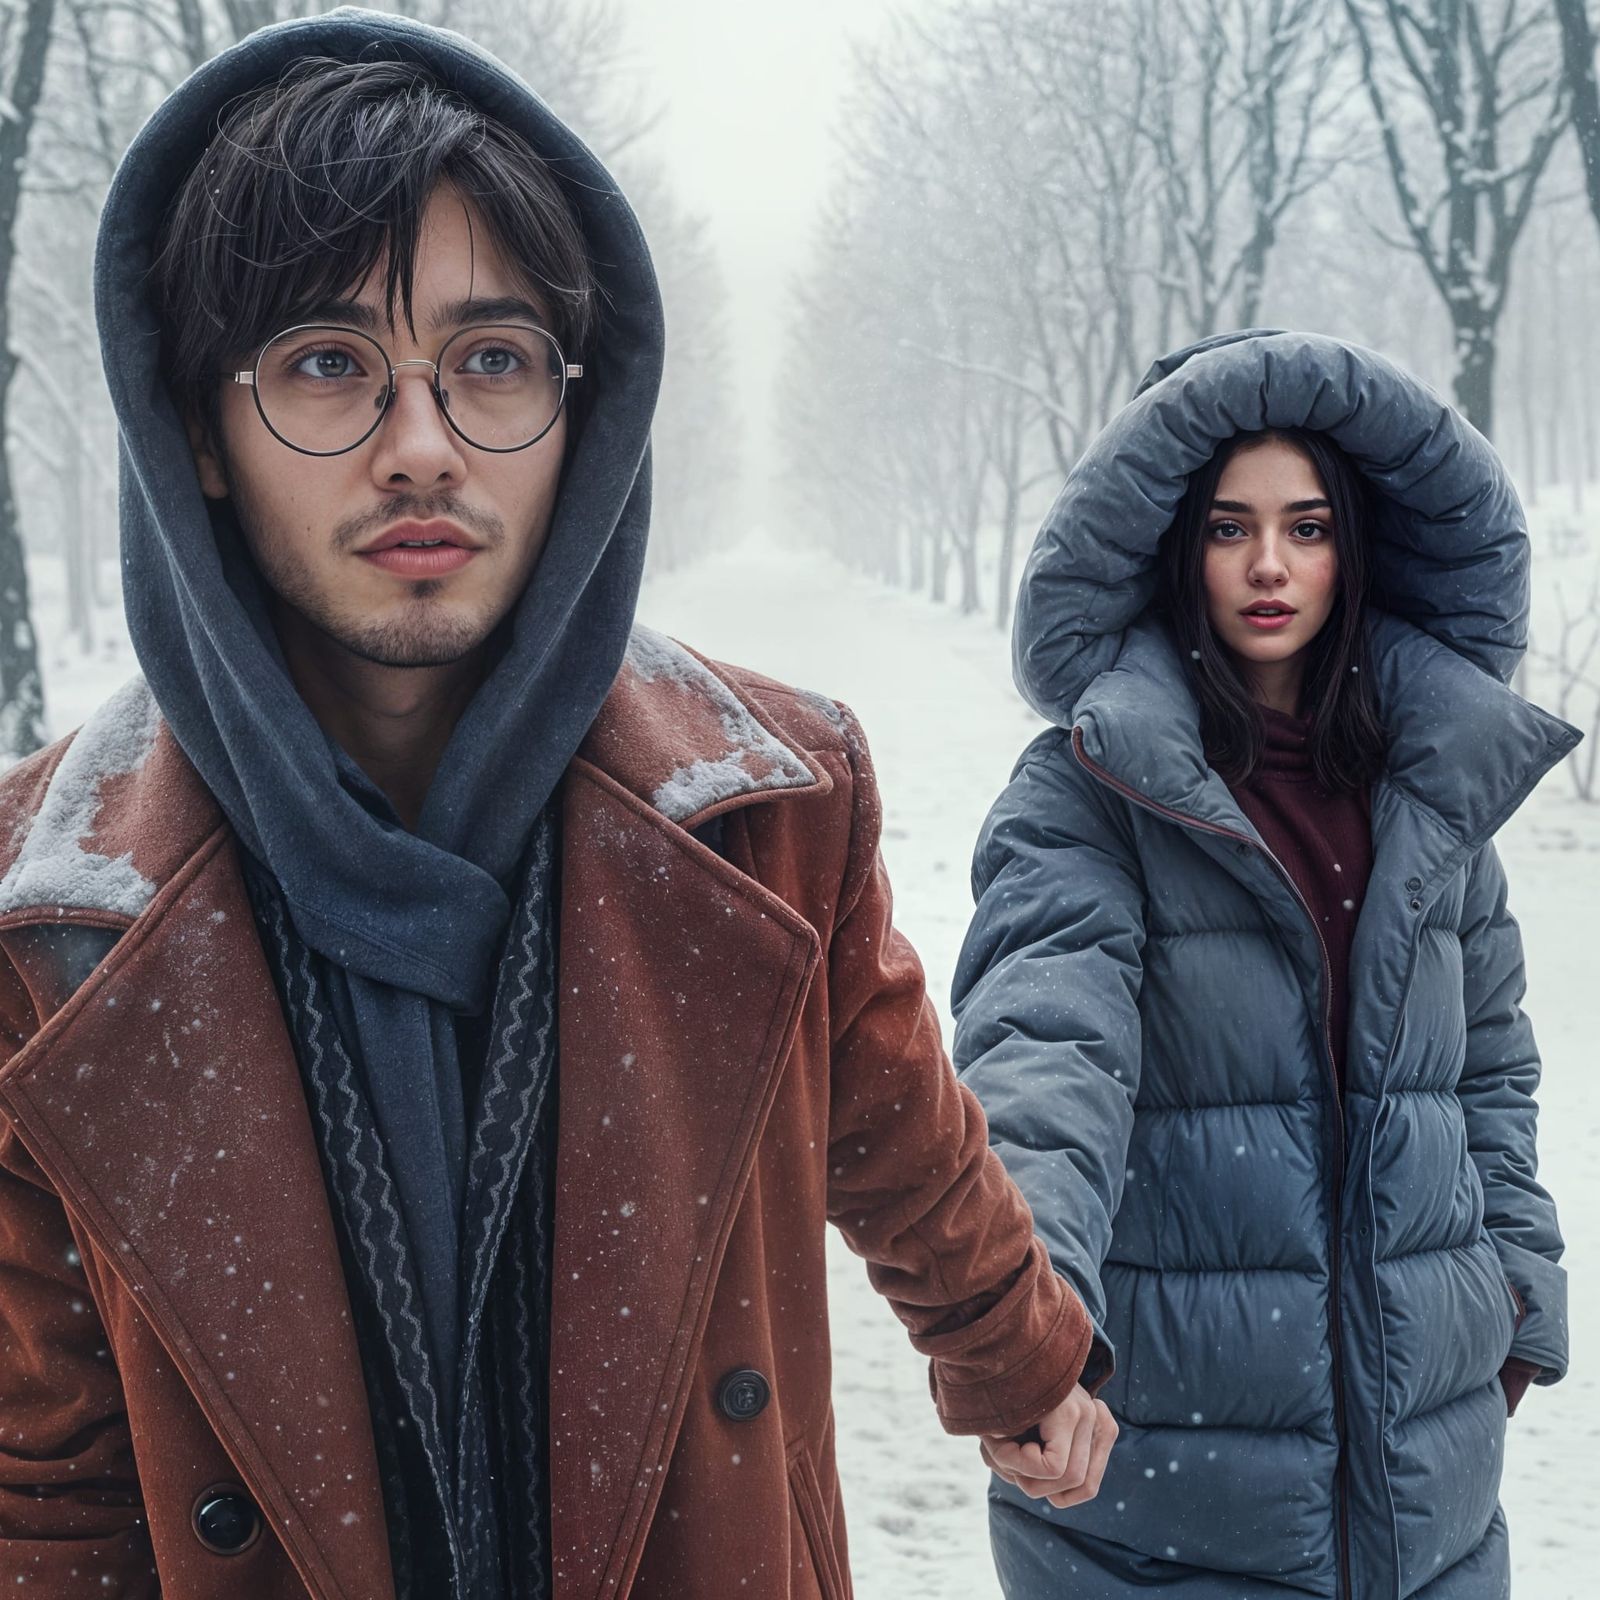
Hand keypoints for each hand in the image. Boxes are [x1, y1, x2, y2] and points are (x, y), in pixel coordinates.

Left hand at [979, 1384, 1117, 1509]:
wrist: (1019, 1351)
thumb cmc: (1000, 1386)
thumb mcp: (993, 1419)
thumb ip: (1004, 1454)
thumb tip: (1022, 1481)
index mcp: (1066, 1408)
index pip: (1054, 1467)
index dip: (1021, 1467)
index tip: (1000, 1448)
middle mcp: (1090, 1412)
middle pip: (1072, 1478)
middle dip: (1034, 1482)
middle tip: (1009, 1465)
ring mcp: (1100, 1418)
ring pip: (1087, 1484)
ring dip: (1052, 1490)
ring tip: (1026, 1476)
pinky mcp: (1104, 1426)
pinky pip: (1093, 1476)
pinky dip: (1070, 1490)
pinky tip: (1047, 1482)